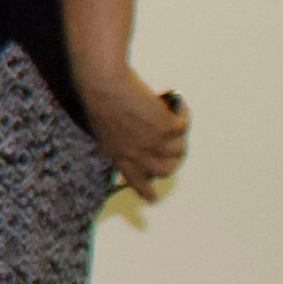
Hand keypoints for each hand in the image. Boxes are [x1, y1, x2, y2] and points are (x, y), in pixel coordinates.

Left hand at [80, 66, 187, 201]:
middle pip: (165, 170)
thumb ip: (116, 142)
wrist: (103, 84)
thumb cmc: (99, 99)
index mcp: (117, 154)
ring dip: (179, 136)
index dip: (144, 191)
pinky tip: (176, 103)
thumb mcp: (103, 129)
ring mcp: (152, 142)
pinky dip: (182, 114)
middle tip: (175, 149)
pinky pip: (183, 126)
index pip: (133, 180)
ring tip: (174, 121)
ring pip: (178, 150)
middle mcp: (136, 153)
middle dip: (174, 161)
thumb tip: (130, 149)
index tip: (152, 199)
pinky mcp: (166, 128)